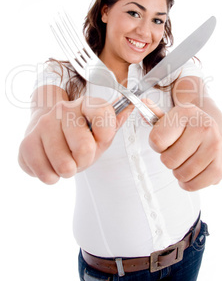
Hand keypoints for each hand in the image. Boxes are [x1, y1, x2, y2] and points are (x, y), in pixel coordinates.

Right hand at [18, 96, 132, 183]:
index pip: (103, 113)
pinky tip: (51, 165)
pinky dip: (51, 176)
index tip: (100, 139)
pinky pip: (44, 172)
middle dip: (85, 160)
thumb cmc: (79, 134)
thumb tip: (136, 104)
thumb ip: (116, 122)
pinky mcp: (26, 142)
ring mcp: (43, 124)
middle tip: (80, 156)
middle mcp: (63, 109)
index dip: (104, 134)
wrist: (47, 130)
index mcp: (86, 103)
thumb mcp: (101, 130)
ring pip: (63, 164)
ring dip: (67, 170)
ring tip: (66, 160)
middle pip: (84, 148)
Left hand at [148, 103, 221, 190]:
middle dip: (168, 159)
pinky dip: (189, 183)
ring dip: (178, 172)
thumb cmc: (185, 127)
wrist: (211, 130)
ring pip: (181, 175)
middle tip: (176, 152)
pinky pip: (194, 185)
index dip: (156, 145)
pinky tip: (192, 171)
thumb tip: (144, 102)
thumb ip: (153, 114)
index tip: (164, 142)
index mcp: (187, 112)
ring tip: (185, 160)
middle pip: (168, 160)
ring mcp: (215, 146)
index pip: (157, 141)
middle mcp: (204, 127)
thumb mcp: (170, 118)